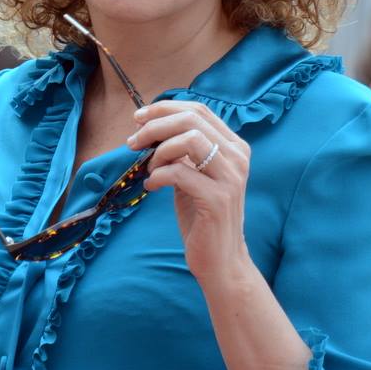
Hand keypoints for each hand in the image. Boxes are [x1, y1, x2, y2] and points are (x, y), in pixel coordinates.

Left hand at [127, 100, 251, 285]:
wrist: (221, 261)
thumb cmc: (202, 215)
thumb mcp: (194, 174)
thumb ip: (183, 150)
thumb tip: (149, 126)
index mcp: (234, 146)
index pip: (199, 110)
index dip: (165, 108)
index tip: (139, 117)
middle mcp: (237, 157)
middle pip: (192, 119)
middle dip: (155, 126)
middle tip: (133, 141)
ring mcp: (230, 177)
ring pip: (189, 140)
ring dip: (159, 151)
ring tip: (149, 168)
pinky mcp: (218, 199)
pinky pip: (179, 173)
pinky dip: (158, 176)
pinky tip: (152, 187)